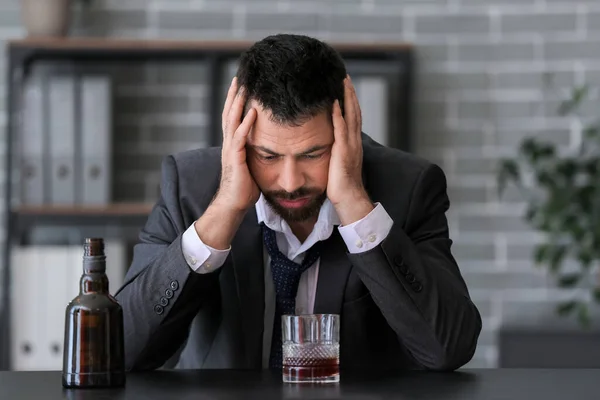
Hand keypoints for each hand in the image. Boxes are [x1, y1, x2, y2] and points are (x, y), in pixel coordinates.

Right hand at [214, 77, 259, 211]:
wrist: (234, 204)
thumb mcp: (252, 164)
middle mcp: (229, 143)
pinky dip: (245, 124)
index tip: (243, 85)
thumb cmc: (245, 187)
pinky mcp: (235, 158)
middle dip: (234, 95)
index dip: (237, 101)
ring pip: (232, 121)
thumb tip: (269, 146)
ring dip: (238, 104)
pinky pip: (240, 138)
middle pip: (229, 113)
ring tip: (244, 87)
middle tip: (240, 77)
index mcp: (234, 144)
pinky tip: (252, 113)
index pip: (233, 117)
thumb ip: (256, 152)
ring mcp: (230, 150)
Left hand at [328, 76, 373, 224]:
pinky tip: (334, 103)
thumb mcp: (338, 162)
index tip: (345, 86)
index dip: (350, 101)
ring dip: (347, 98)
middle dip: (350, 94)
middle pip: (354, 111)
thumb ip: (336, 150)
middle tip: (345, 77)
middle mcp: (354, 141)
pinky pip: (341, 130)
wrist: (349, 199)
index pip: (353, 117)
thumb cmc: (341, 185)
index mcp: (353, 143)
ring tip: (342, 82)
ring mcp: (351, 146)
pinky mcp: (343, 152)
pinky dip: (338, 115)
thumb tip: (328, 144)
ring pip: (351, 116)